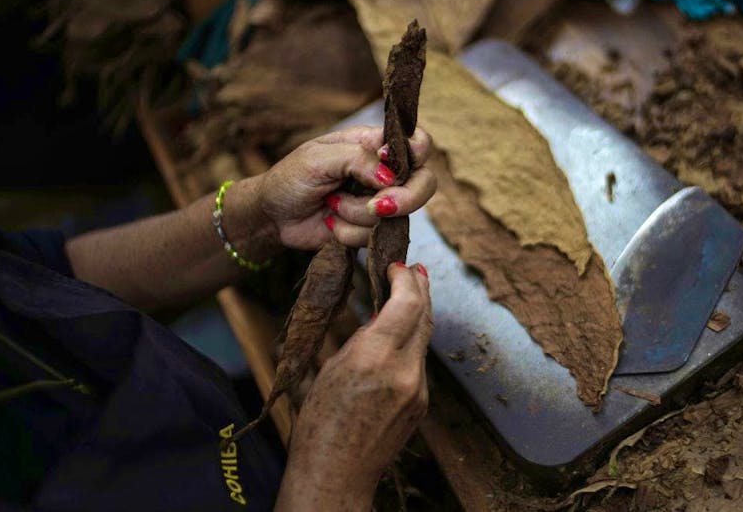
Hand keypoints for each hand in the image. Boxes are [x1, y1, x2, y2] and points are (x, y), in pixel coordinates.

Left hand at [256, 126, 434, 249]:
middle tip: (376, 207)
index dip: (416, 154)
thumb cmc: (290, 178)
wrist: (272, 216)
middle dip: (404, 199)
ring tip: (331, 204)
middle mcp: (383, 173)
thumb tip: (390, 178)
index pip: (417, 143)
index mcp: (373, 144)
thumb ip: (357, 159)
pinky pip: (377, 236)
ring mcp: (379, 202)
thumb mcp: (318, 159)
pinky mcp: (370, 229)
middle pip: (423, 183)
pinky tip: (331, 223)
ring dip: (358, 214)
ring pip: (397, 215)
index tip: (390, 165)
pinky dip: (350, 232)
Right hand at [274, 263, 432, 511]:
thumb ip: (362, 340)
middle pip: (424, 316)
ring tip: (412, 291)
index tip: (396, 266)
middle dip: (420, 288)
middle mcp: (404, 371)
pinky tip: (401, 335)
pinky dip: (412, 341)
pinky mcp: (421, 403)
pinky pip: (419, 363)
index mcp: (375, 358)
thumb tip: (381, 316)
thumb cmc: (319, 424)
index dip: (405, 279)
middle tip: (414, 268)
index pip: (408, 303)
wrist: (335, 475)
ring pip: (424, 338)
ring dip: (419, 312)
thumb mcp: (332, 370)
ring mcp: (418, 389)